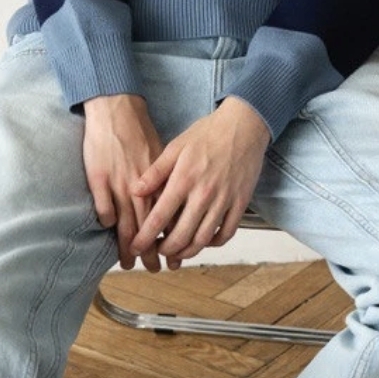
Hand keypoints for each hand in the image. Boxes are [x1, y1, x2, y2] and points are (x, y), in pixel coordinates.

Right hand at [82, 94, 165, 271]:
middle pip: (147, 227)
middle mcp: (141, 186)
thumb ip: (165, 181)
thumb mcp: (163, 154)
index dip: (168, 239)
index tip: (171, 256)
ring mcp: (118, 183)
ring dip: (127, 246)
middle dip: (151, 252)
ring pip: (126, 224)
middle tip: (155, 269)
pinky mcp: (99, 178)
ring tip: (128, 263)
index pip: (165, 219)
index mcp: (158, 181)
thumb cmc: (139, 130)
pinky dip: (106, 222)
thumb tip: (171, 203)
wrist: (116, 108)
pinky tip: (108, 233)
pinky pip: (104, 207)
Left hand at [129, 98, 271, 269]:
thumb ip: (155, 172)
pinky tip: (203, 241)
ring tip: (176, 252)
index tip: (135, 247)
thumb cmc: (208, 134)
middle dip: (164, 250)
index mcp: (183, 180)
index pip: (158, 218)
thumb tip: (134, 191)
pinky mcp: (241, 204)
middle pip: (181, 236)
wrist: (244, 126)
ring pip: (203, 239)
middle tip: (156, 251)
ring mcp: (224, 201)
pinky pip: (226, 233)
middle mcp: (204, 194)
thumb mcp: (175, 147)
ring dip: (187, 251)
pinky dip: (213, 243)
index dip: (144, 237)